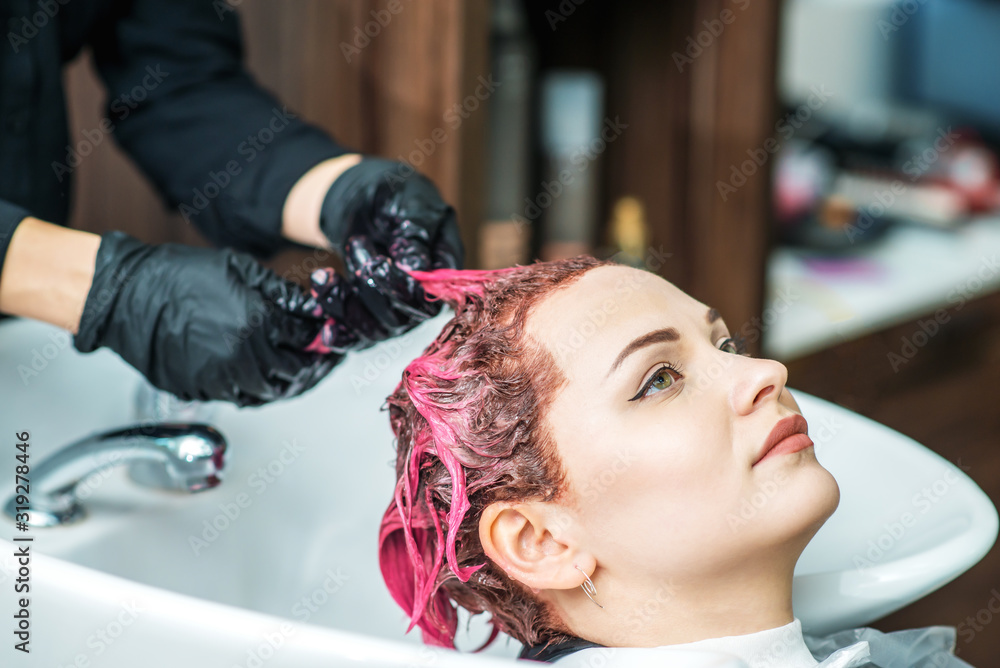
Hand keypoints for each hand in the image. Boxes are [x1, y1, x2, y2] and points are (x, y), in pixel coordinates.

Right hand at [74, 232, 336, 405]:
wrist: (126, 297)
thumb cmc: (177, 276)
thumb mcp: (239, 269)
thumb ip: (281, 293)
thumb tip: (313, 308)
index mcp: (258, 322)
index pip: (309, 338)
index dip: (325, 337)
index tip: (331, 334)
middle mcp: (245, 356)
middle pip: (298, 370)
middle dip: (317, 363)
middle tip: (325, 357)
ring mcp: (224, 378)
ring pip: (275, 391)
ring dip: (293, 381)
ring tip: (302, 369)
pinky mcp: (205, 391)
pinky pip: (246, 398)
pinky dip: (264, 391)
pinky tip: (270, 379)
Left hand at [317, 157, 463, 334]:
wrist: (363, 198)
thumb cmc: (394, 194)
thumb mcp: (409, 204)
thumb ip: (415, 235)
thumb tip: (417, 268)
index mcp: (442, 269)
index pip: (428, 298)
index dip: (401, 290)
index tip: (376, 262)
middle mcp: (421, 298)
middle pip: (399, 319)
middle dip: (368, 289)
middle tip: (356, 245)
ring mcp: (394, 310)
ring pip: (372, 331)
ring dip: (343, 305)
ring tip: (324, 273)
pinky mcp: (366, 314)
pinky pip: (352, 336)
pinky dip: (333, 328)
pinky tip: (316, 308)